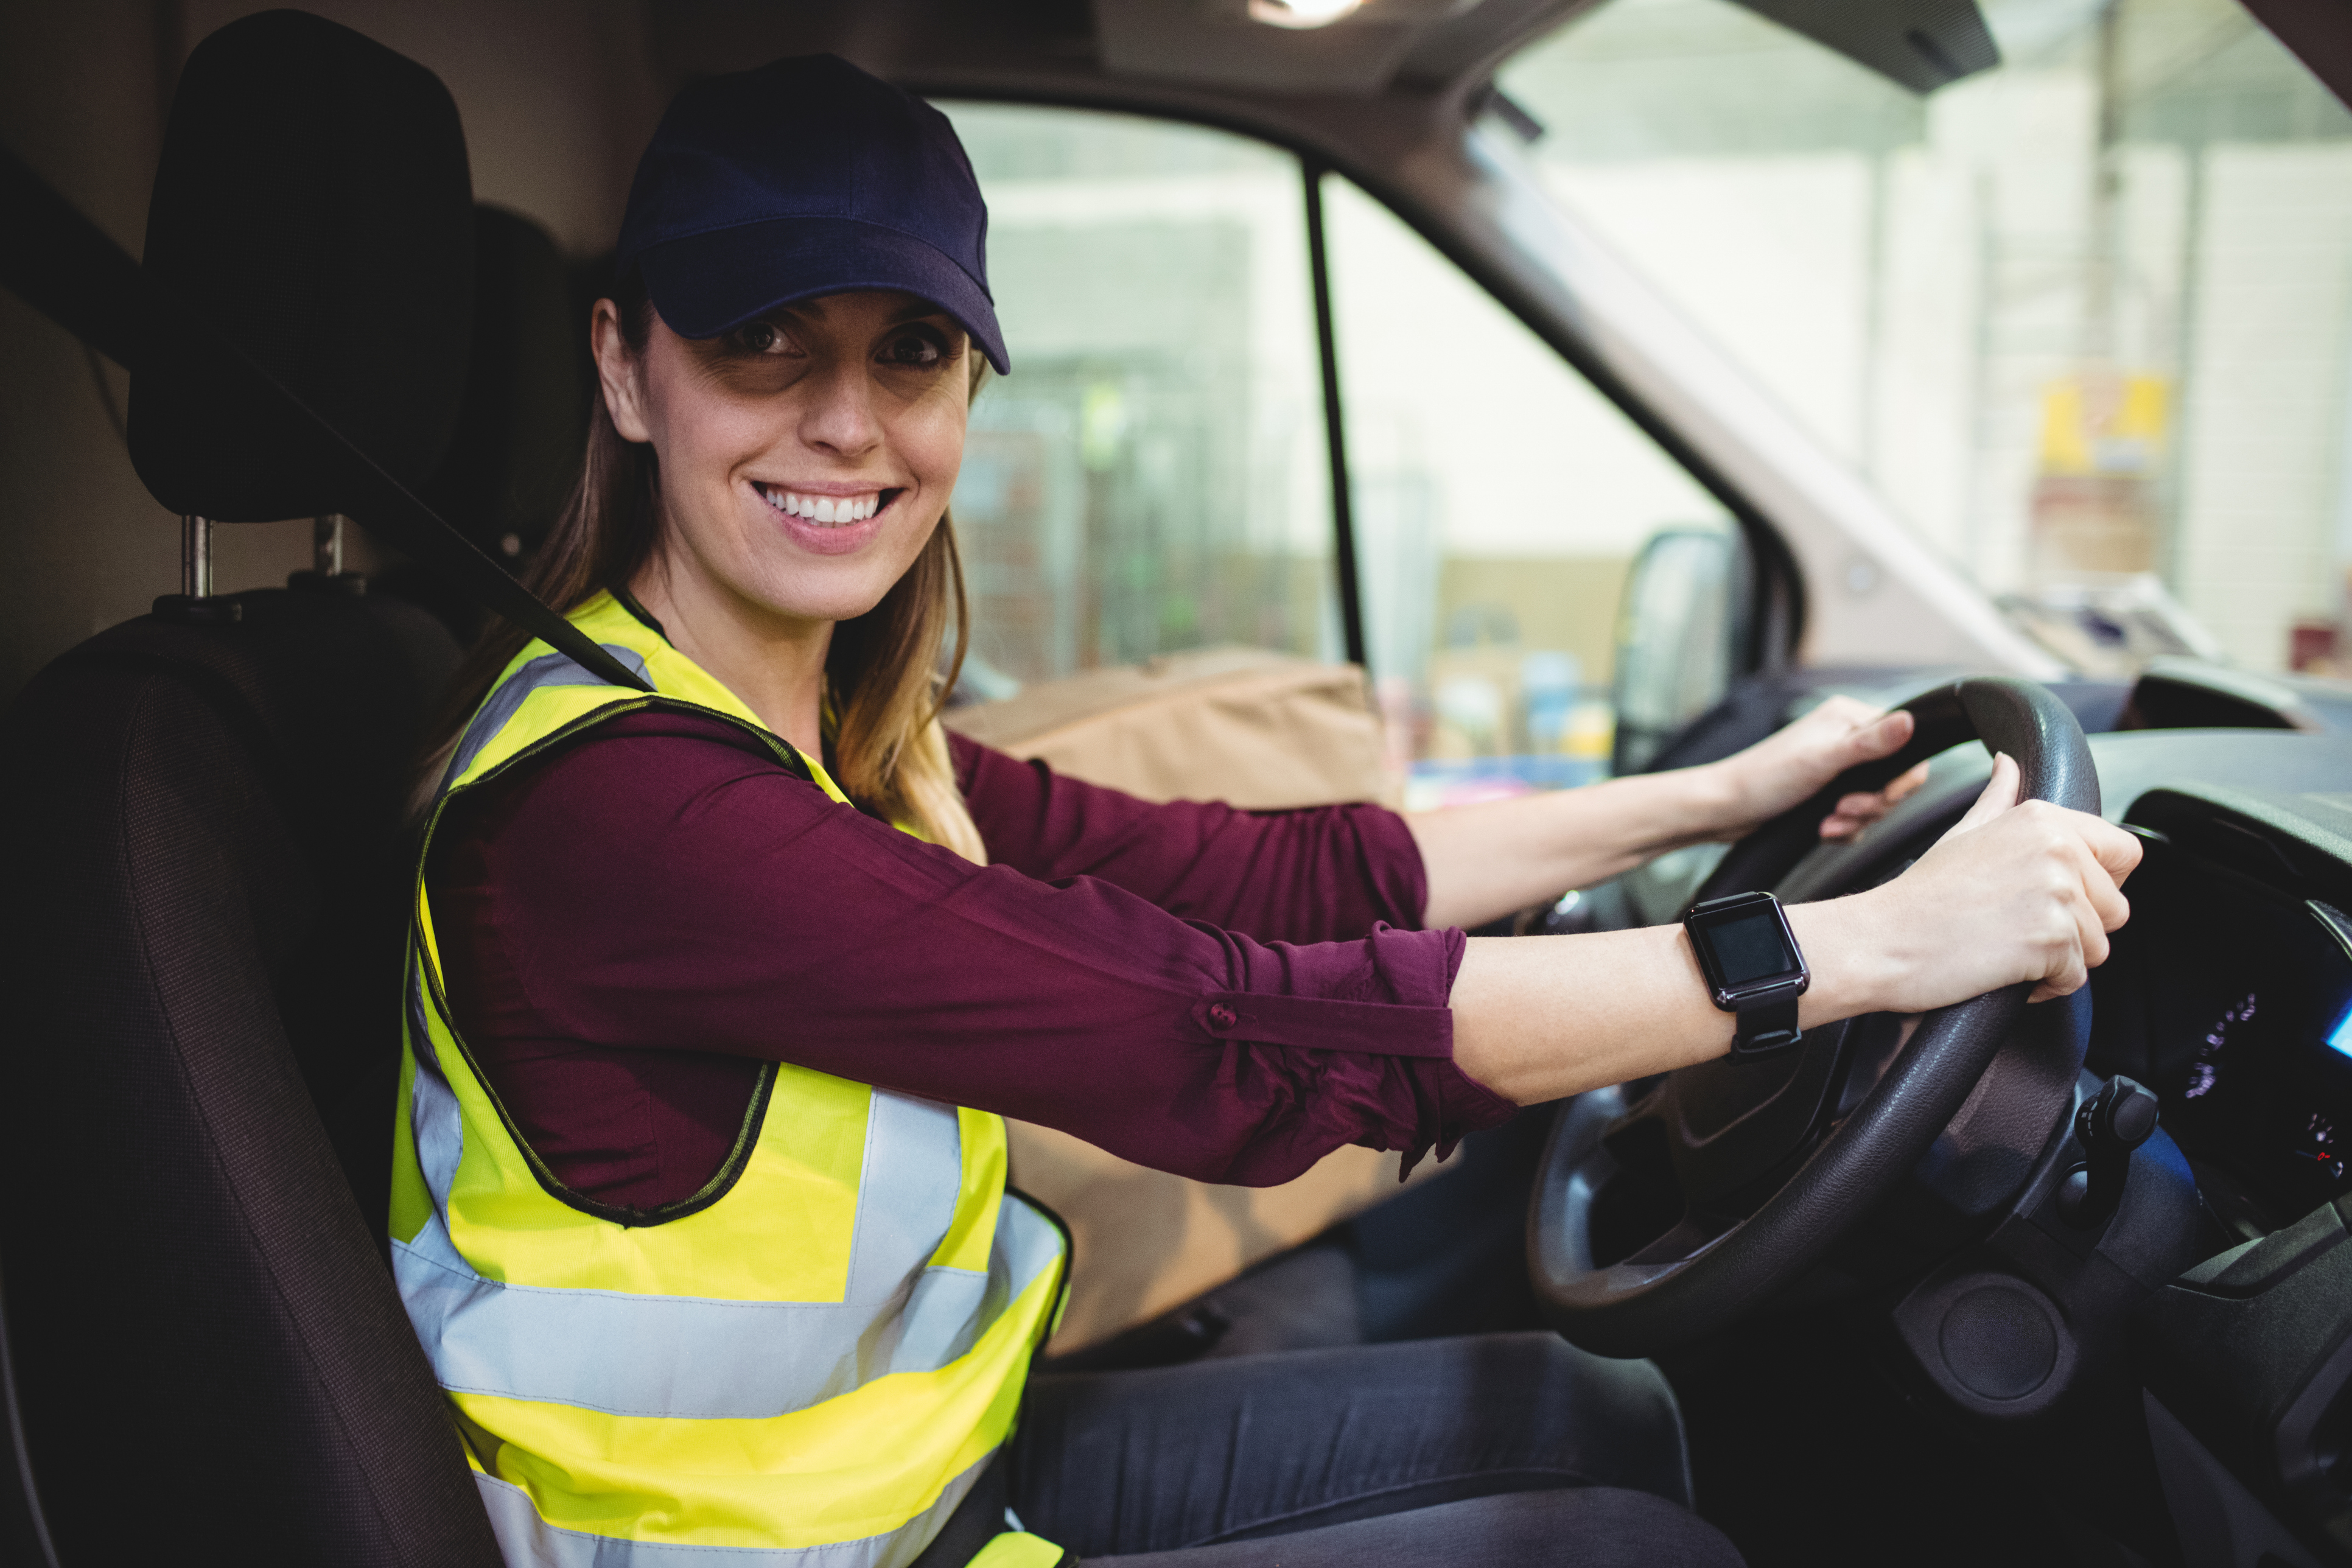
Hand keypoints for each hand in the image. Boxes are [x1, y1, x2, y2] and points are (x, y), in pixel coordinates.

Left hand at [1701, 695, 1929, 842]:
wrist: (1726, 809)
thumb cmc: (1765, 778)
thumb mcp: (1822, 760)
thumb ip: (1869, 744)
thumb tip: (1911, 721)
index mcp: (1849, 719)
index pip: (1905, 745)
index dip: (1902, 778)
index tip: (1885, 796)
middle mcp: (1846, 740)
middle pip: (1893, 778)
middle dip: (1873, 803)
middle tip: (1845, 809)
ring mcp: (1837, 768)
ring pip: (1875, 802)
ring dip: (1856, 819)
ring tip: (1829, 823)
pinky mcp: (1828, 794)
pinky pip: (1857, 817)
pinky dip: (1844, 829)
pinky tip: (1823, 831)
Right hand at [1843, 754, 2141, 1011]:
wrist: (1883, 939)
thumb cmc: (1920, 895)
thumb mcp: (1961, 833)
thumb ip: (1998, 798)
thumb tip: (2008, 764)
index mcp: (2043, 820)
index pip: (2125, 852)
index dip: (2102, 883)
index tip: (2061, 897)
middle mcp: (2059, 849)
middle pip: (2116, 907)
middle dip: (2078, 929)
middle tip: (2020, 928)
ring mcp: (2059, 893)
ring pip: (2099, 947)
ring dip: (2060, 961)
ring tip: (2008, 949)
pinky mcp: (2054, 938)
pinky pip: (2076, 978)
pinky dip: (2045, 986)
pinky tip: (2006, 971)